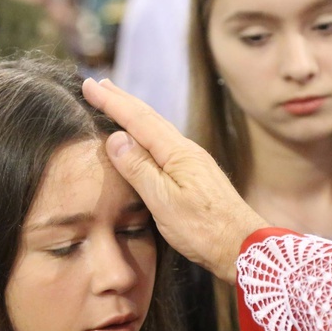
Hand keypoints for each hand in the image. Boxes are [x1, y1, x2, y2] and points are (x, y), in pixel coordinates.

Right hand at [82, 78, 267, 282]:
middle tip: (98, 83)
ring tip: (117, 103)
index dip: (111, 102)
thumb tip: (116, 138)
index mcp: (177, 153)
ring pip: (157, 129)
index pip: (137, 120)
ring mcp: (192, 161)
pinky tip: (144, 138)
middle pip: (149, 117)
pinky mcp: (195, 174)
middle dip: (121, 100)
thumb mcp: (164, 202)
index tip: (88, 85)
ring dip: (134, 114)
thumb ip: (139, 169)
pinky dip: (146, 132)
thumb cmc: (204, 229)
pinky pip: (164, 143)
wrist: (243, 247)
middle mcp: (186, 150)